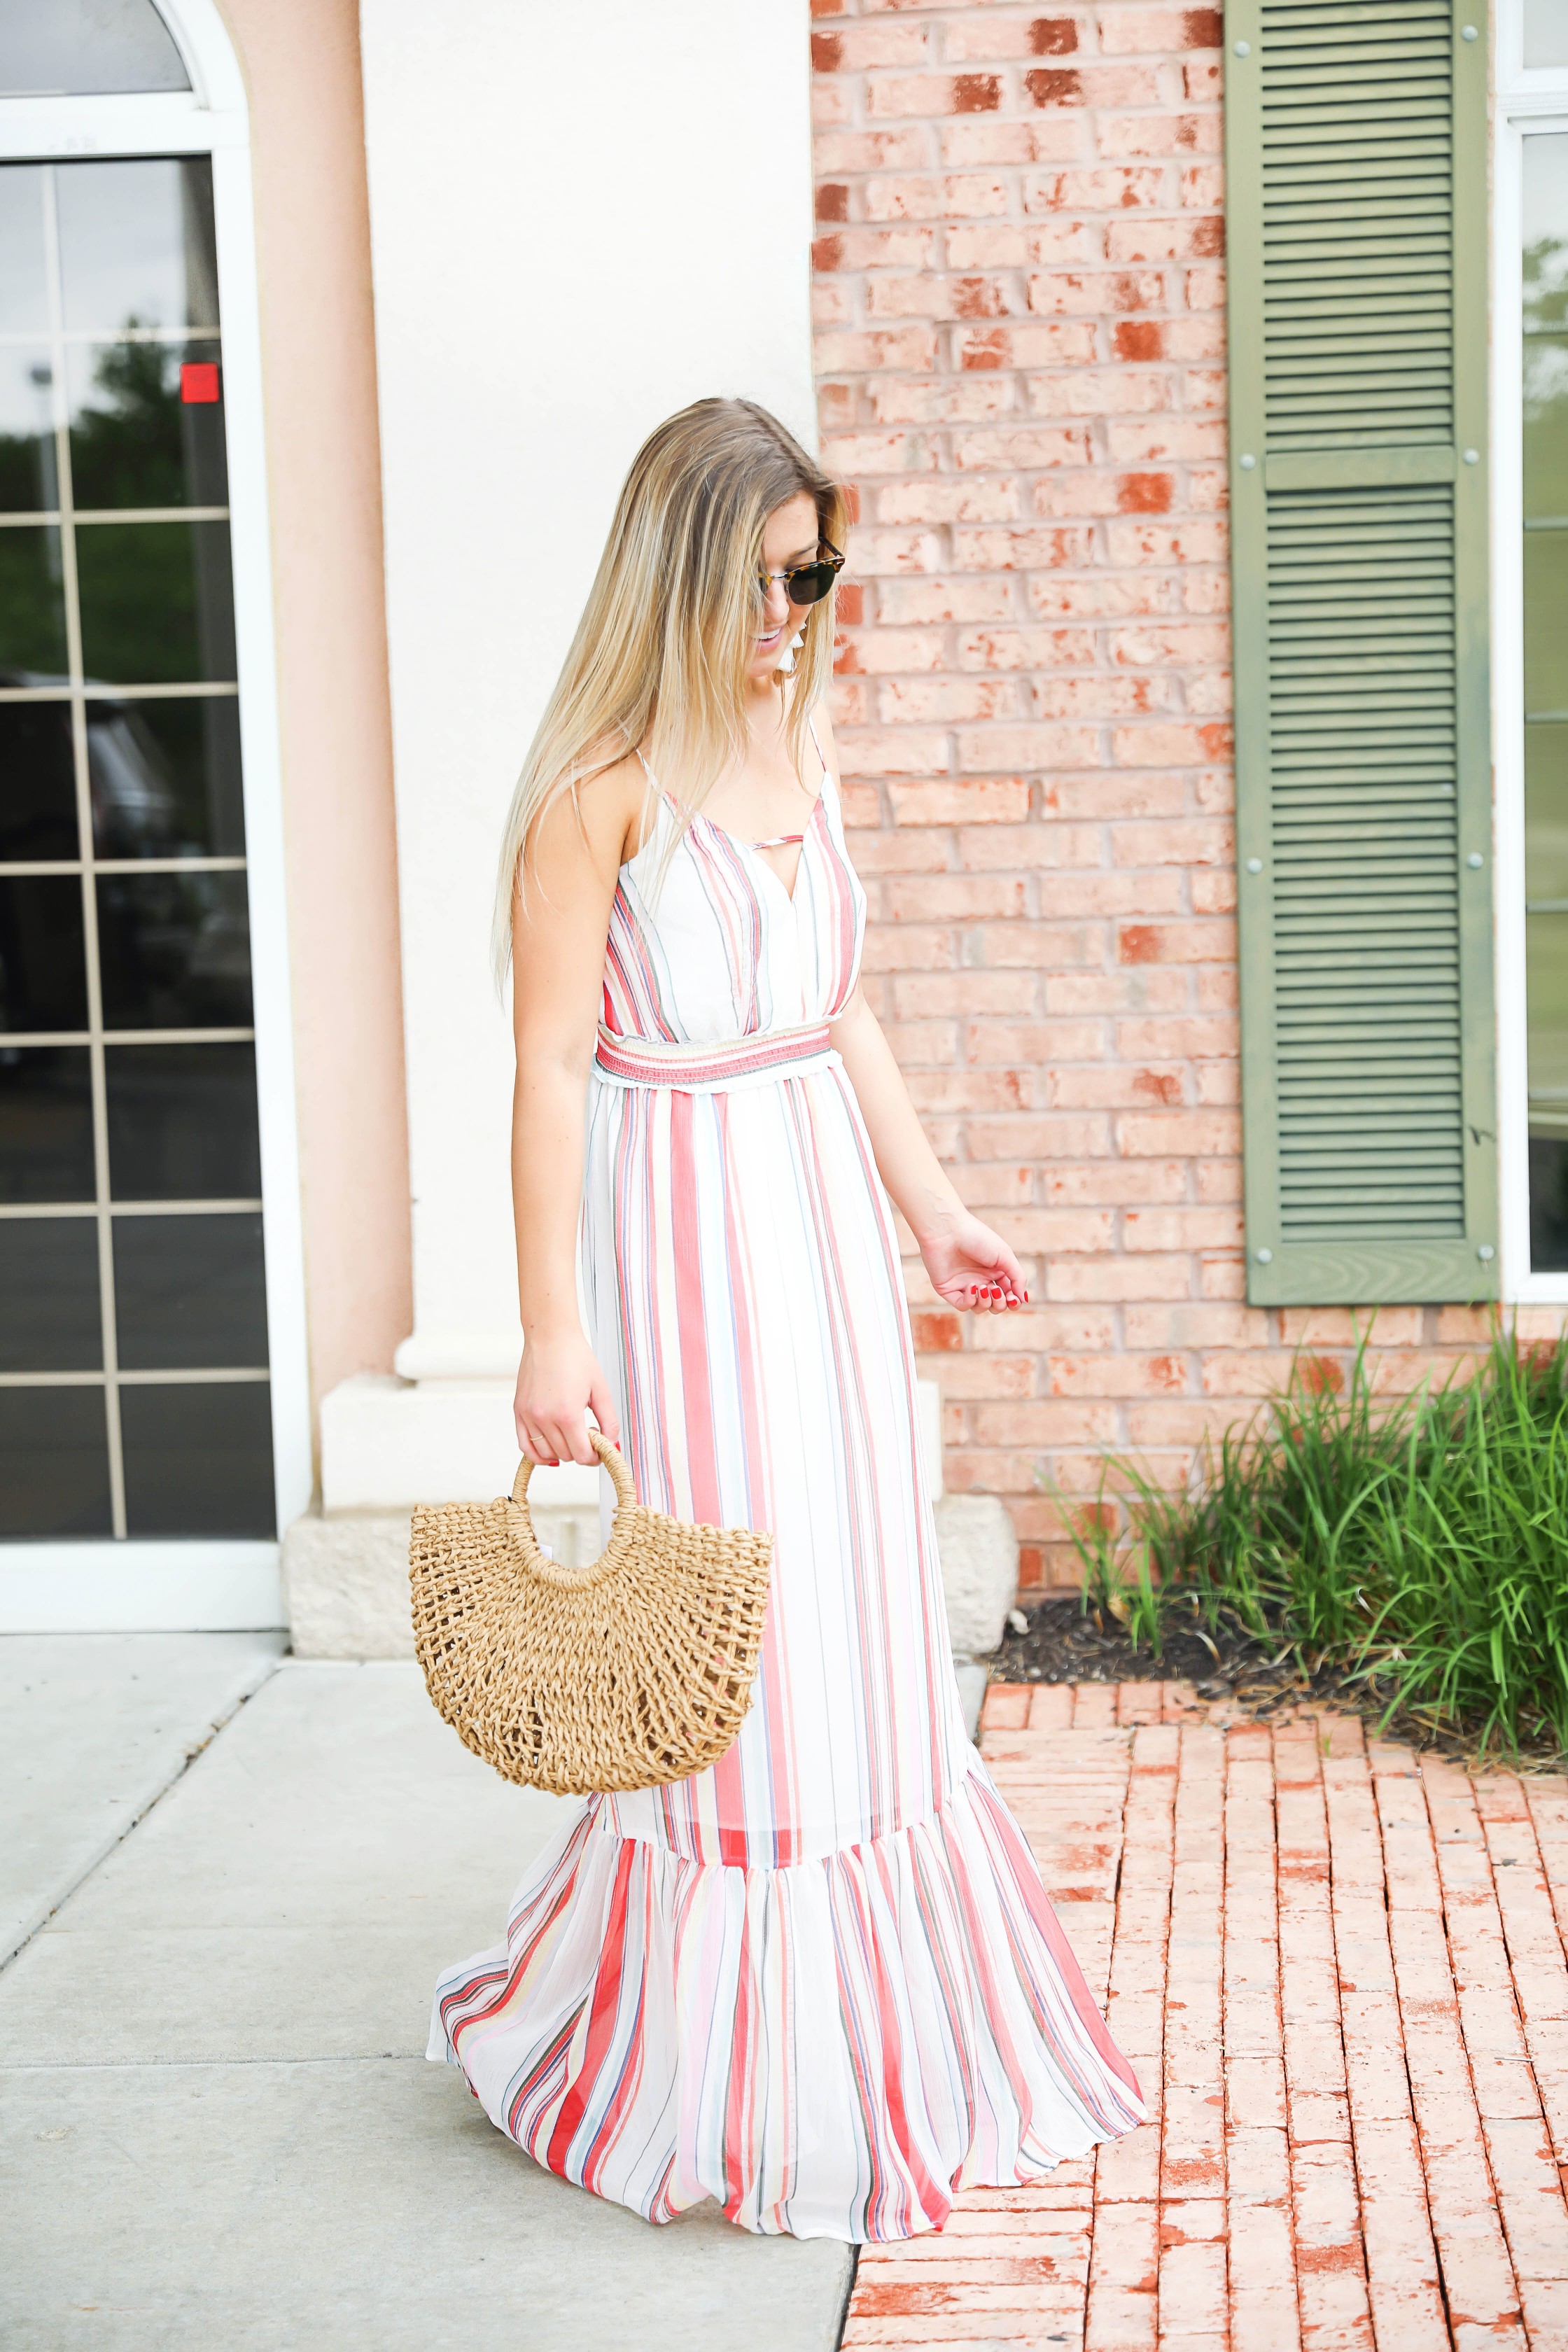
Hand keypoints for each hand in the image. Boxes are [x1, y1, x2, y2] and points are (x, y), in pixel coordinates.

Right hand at [514, 1331, 620, 1465]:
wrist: (550, 1336)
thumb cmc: (575, 1357)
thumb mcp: (600, 1390)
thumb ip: (609, 1421)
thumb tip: (612, 1445)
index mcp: (567, 1414)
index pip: (582, 1455)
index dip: (595, 1457)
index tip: (600, 1450)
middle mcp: (544, 1418)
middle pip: (565, 1456)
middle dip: (581, 1451)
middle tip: (588, 1436)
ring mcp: (529, 1416)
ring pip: (546, 1454)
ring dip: (562, 1452)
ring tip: (571, 1435)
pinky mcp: (519, 1411)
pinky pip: (524, 1446)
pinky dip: (537, 1454)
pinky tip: (550, 1450)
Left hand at [918, 1209, 1027, 1312]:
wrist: (947, 1229)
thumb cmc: (977, 1237)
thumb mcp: (1005, 1255)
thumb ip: (1017, 1277)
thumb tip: (1023, 1299)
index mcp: (995, 1271)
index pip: (1009, 1295)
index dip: (1013, 1302)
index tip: (1013, 1299)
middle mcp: (980, 1279)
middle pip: (995, 1305)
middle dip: (1000, 1304)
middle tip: (997, 1292)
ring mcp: (964, 1285)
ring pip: (980, 1308)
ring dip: (986, 1303)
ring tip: (984, 1289)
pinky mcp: (948, 1289)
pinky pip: (963, 1305)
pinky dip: (970, 1301)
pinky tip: (972, 1287)